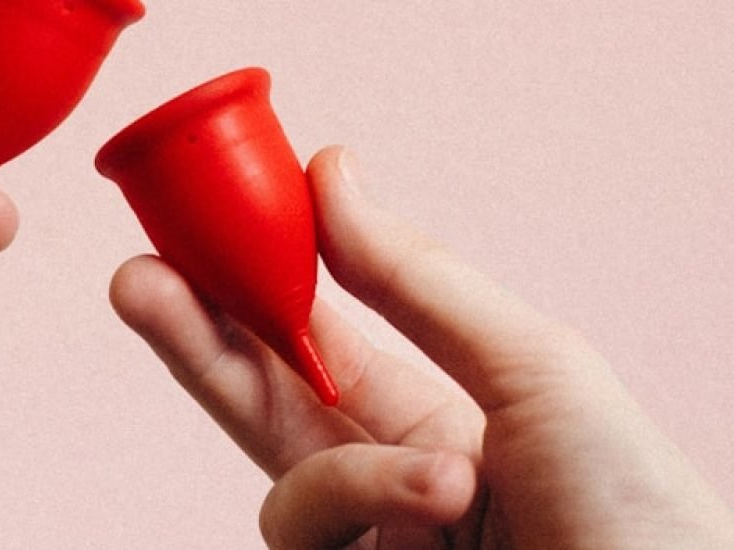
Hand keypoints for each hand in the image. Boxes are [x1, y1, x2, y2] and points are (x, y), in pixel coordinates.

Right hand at [110, 146, 733, 547]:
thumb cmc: (637, 510)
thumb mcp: (534, 366)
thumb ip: (415, 279)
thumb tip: (332, 175)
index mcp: (434, 419)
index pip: (316, 341)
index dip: (256, 285)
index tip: (207, 226)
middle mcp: (391, 487)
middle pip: (261, 404)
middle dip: (195, 338)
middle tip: (137, 277)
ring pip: (284, 491)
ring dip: (351, 470)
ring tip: (449, 483)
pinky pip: (306, 535)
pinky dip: (366, 501)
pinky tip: (436, 509)